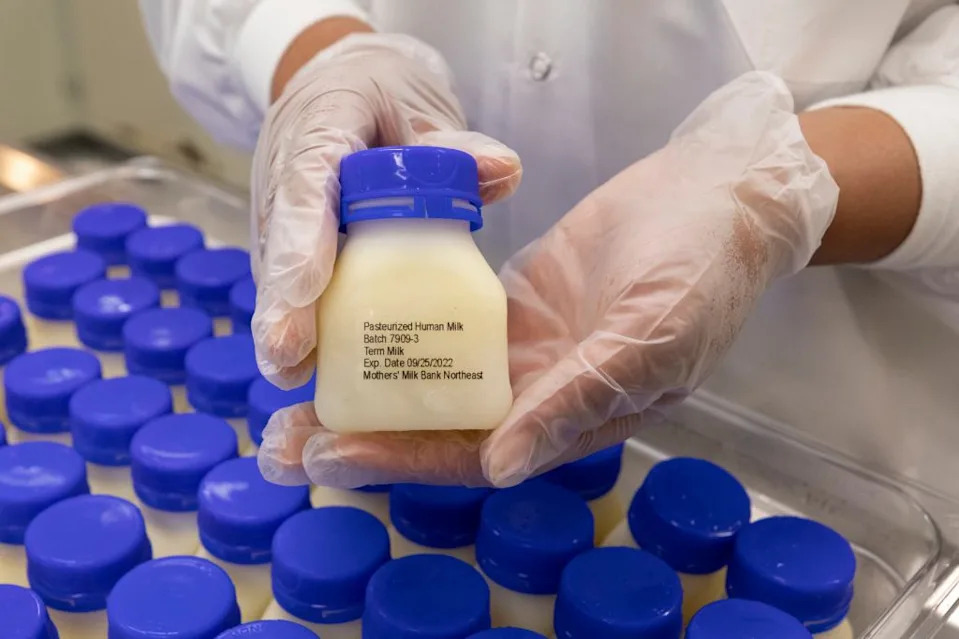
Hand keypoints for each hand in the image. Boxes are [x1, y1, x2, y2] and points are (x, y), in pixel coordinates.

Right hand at [251, 32, 521, 385]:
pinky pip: (289, 276)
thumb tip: (504, 171)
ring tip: (294, 373)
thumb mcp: (419, 106)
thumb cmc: (381, 96)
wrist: (336, 86)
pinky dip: (298, 316)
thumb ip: (455, 145)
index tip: (306, 289)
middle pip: (279, 240)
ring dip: (283, 320)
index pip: (305, 183)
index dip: (304, 240)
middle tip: (288, 357)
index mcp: (319, 127)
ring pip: (276, 265)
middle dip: (281, 302)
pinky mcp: (287, 236)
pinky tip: (309, 362)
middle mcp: (286, 172)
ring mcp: (280, 207)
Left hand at [257, 71, 838, 487]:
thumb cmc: (702, 272)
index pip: (475, 458)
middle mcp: (538, 396)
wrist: (716, 199)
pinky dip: (397, 330)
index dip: (403, 461)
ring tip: (296, 390)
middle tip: (282, 438)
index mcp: (572, 420)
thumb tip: (503, 462)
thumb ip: (579, 398)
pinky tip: (348, 328)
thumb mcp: (649, 337)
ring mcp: (521, 349)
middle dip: (363, 436)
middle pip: (438, 428)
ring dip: (369, 388)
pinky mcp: (510, 303)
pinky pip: (444, 321)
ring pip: (432, 380)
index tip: (332, 455)